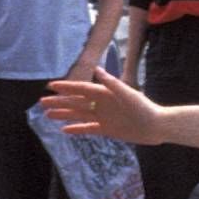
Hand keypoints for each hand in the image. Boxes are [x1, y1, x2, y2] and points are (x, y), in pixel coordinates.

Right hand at [37, 66, 164, 144]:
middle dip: (59, 102)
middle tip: (41, 102)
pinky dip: (76, 129)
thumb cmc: (144, 108)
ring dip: (64, 114)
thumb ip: (112, 83)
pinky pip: (88, 129)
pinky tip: (64, 130)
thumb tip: (97, 69)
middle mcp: (101, 104)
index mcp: (105, 93)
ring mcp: (103, 117)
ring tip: (47, 115)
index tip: (50, 86)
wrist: (156, 126)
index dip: (66, 87)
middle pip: (76, 102)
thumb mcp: (128, 94)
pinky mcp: (107, 129)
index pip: (81, 89)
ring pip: (79, 114)